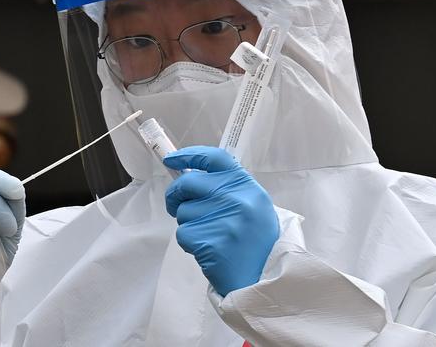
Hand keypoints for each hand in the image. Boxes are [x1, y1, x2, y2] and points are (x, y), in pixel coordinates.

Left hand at [164, 146, 278, 296]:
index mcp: (247, 186)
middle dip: (175, 193)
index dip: (189, 154)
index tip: (172, 159)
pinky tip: (207, 248)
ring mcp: (221, 219)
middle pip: (189, 183)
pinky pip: (183, 233)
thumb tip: (189, 175)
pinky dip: (189, 241)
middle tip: (175, 203)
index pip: (214, 158)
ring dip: (188, 222)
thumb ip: (226, 188)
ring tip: (208, 234)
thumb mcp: (253, 206)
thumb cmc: (255, 242)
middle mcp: (236, 198)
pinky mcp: (207, 241)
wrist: (263, 280)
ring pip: (183, 210)